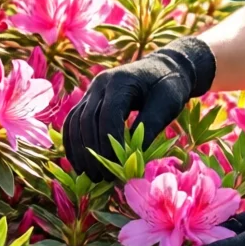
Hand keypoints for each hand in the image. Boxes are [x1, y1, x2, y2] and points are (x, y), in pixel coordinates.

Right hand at [62, 38, 215, 180]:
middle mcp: (101, 83)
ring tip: (91, 176)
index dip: (110, 144)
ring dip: (79, 151)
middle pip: (87, 120)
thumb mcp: (167, 105)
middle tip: (103, 178)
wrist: (167, 67)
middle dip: (94, 152)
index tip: (117, 168)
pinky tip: (80, 163)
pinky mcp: (90, 100)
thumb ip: (149, 127)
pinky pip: (73, 122)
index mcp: (121, 80)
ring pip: (75, 122)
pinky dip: (74, 143)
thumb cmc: (171, 85)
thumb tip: (132, 158)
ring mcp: (92, 90)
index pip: (108, 115)